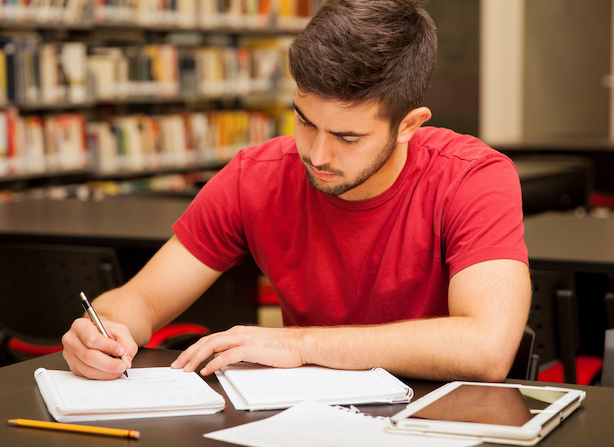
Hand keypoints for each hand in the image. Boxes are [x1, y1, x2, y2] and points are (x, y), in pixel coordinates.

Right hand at [61, 317, 137, 379]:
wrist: (100, 335)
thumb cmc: (108, 331)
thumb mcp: (120, 331)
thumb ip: (126, 344)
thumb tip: (126, 360)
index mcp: (80, 326)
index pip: (91, 339)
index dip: (107, 347)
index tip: (121, 350)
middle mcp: (71, 340)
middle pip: (88, 356)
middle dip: (109, 364)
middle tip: (123, 365)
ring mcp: (70, 355)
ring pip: (87, 369)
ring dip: (106, 372)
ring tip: (119, 369)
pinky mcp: (73, 366)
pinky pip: (87, 375)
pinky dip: (102, 376)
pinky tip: (111, 372)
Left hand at [171, 325, 305, 374]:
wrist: (300, 343)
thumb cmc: (283, 347)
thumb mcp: (256, 347)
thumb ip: (240, 351)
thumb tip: (225, 361)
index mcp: (239, 332)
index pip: (210, 339)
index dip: (194, 349)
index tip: (184, 359)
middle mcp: (238, 333)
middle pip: (206, 340)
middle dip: (188, 353)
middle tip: (177, 365)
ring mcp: (244, 339)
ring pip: (212, 345)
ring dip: (196, 357)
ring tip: (186, 368)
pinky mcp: (250, 348)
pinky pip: (226, 355)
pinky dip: (214, 362)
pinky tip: (206, 370)